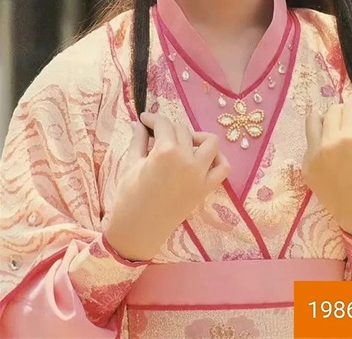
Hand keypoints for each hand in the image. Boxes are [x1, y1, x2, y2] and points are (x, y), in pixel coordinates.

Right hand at [105, 113, 229, 260]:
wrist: (137, 231)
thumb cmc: (128, 197)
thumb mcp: (131, 164)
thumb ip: (138, 140)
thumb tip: (141, 124)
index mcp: (165, 151)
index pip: (163, 124)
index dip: (152, 118)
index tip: (145, 119)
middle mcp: (187, 160)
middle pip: (183, 130)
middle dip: (168, 128)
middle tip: (156, 135)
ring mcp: (200, 175)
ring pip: (210, 142)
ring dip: (197, 137)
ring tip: (183, 143)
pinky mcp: (206, 189)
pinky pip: (223, 168)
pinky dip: (217, 159)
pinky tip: (203, 158)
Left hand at [302, 93, 351, 237]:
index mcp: (349, 139)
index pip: (351, 107)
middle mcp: (326, 144)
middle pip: (332, 111)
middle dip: (346, 109)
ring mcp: (312, 156)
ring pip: (313, 121)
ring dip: (327, 118)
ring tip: (340, 126)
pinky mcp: (305, 167)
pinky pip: (310, 142)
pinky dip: (321, 138)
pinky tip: (334, 148)